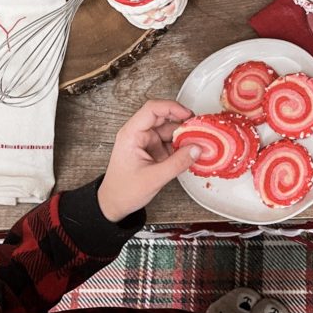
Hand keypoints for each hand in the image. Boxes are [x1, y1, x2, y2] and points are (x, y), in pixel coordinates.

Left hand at [97, 100, 199, 222]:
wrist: (114, 205)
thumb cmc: (123, 191)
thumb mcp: (153, 178)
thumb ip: (177, 163)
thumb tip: (196, 149)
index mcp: (131, 134)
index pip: (152, 110)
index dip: (172, 107)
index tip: (188, 115)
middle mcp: (138, 134)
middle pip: (163, 118)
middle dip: (182, 122)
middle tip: (198, 129)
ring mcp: (146, 141)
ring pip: (169, 130)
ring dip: (184, 135)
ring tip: (198, 143)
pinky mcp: (153, 150)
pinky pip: (170, 142)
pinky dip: (181, 145)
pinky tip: (191, 151)